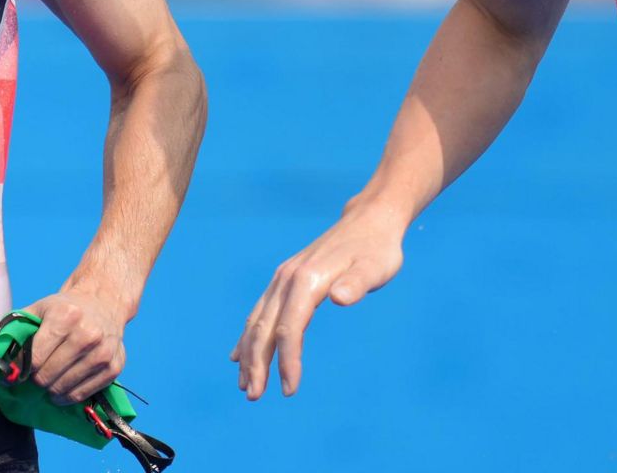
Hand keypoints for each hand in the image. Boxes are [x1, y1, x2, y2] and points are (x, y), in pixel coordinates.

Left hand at [22, 289, 127, 405]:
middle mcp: (87, 334)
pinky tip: (63, 385)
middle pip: (46, 377)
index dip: (19, 369)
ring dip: (50, 390)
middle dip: (35, 380)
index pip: (33, 359)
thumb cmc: (64, 309)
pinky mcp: (114, 367)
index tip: (15, 371)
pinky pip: (82, 395)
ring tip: (49, 379)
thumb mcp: (34, 311)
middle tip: (35, 373)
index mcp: (65, 316)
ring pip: (62, 389)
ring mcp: (103, 352)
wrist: (104, 302)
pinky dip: (68, 396)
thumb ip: (2, 330)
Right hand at [232, 203, 406, 399]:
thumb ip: (358, 283)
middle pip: (265, 327)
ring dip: (248, 353)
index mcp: (307, 279)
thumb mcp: (377, 266)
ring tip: (245, 384)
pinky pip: (260, 311)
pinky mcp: (286, 279)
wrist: (369, 220)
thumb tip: (340, 297)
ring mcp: (283, 278)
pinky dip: (248, 335)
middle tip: (254, 396)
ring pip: (257, 320)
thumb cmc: (377, 249)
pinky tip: (239, 355)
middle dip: (257, 363)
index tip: (289, 389)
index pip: (290, 328)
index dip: (287, 361)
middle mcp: (288, 278)